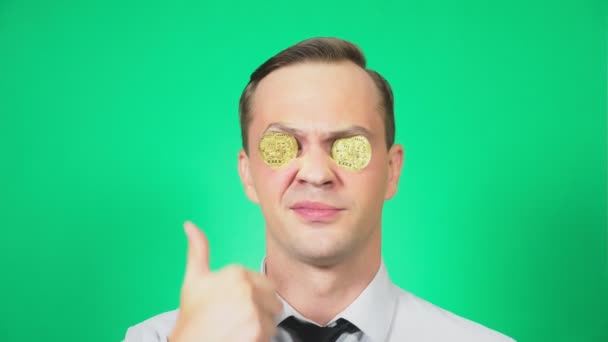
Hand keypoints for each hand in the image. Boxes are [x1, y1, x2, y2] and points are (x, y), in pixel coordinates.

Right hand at [168, 221, 281, 341]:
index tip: (232, 307)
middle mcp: (247, 289)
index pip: (263, 283)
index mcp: (236, 272)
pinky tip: (241, 338)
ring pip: (272, 318)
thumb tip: (190, 225)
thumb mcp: (194, 280)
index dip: (250, 297)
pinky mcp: (260, 332)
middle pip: (271, 299)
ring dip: (260, 326)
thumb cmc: (192, 317)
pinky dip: (259, 339)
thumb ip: (198, 250)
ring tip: (237, 329)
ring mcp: (254, 311)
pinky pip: (271, 334)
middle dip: (259, 310)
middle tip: (235, 320)